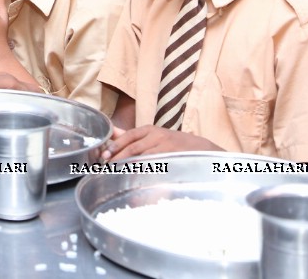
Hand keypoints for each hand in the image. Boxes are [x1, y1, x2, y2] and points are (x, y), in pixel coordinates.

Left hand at [101, 125, 221, 161]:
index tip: (104, 154)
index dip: (116, 145)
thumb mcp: (153, 135)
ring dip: (129, 166)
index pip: (129, 135)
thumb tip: (112, 131)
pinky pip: (156, 166)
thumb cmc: (174, 143)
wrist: (202, 149)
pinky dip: (145, 171)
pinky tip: (136, 178)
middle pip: (133, 147)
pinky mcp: (174, 158)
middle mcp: (157, 136)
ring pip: (143, 157)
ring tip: (117, 173)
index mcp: (150, 130)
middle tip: (107, 167)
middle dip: (118, 157)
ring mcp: (167, 147)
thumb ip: (132, 136)